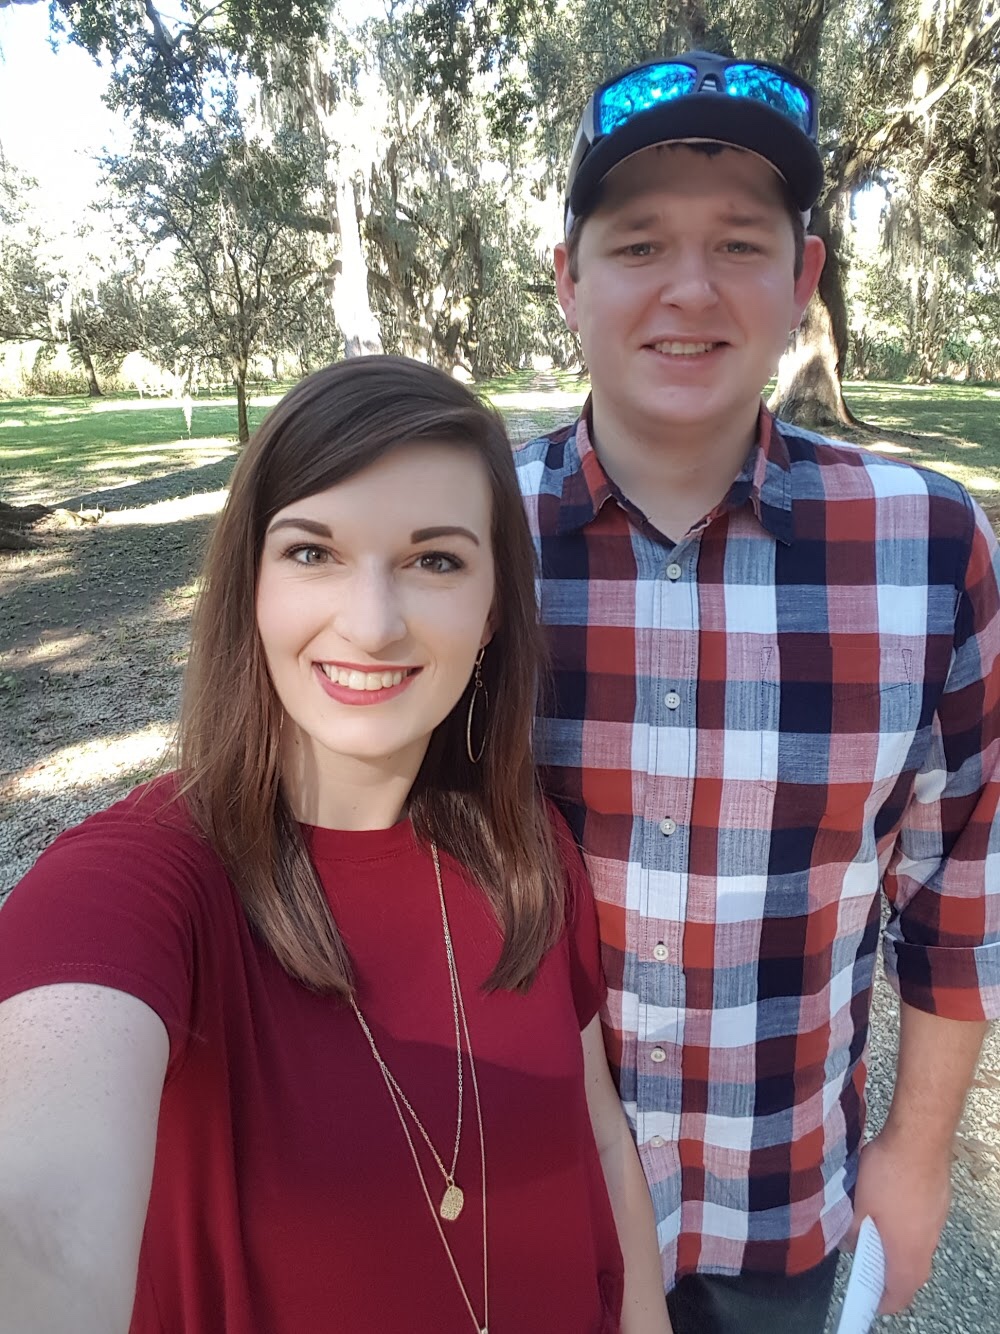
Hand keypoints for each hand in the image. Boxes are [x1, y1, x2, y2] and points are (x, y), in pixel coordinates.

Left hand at [844, 1127, 950, 1313]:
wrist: (919, 1138)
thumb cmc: (887, 1174)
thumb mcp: (857, 1205)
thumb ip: (850, 1231)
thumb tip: (848, 1243)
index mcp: (907, 1255)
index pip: (899, 1295)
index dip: (882, 1301)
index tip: (868, 1299)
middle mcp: (927, 1244)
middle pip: (910, 1274)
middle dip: (887, 1274)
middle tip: (865, 1264)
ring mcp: (936, 1223)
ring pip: (916, 1248)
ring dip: (896, 1247)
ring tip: (870, 1231)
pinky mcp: (938, 1203)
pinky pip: (921, 1226)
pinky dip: (904, 1227)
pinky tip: (886, 1207)